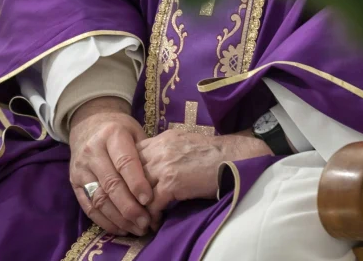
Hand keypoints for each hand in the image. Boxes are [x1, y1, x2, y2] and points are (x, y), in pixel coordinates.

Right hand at [69, 97, 153, 236]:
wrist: (89, 125)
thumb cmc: (121, 130)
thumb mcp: (135, 132)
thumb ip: (146, 154)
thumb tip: (162, 182)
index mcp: (112, 135)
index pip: (125, 162)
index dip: (137, 183)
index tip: (150, 200)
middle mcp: (93, 152)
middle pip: (111, 184)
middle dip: (129, 207)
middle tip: (146, 222)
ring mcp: (81, 169)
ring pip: (99, 199)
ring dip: (118, 218)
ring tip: (137, 229)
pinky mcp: (74, 184)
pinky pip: (88, 207)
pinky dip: (105, 221)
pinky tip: (121, 228)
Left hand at [137, 129, 271, 213]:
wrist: (235, 158)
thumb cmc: (214, 154)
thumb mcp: (185, 144)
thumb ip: (167, 151)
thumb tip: (155, 167)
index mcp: (162, 139)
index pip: (130, 156)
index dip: (127, 175)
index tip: (130, 190)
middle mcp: (159, 149)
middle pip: (128, 173)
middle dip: (127, 193)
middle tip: (131, 209)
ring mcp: (164, 165)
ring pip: (136, 190)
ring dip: (137, 208)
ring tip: (141, 219)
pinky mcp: (172, 182)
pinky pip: (151, 204)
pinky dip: (151, 216)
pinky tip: (156, 222)